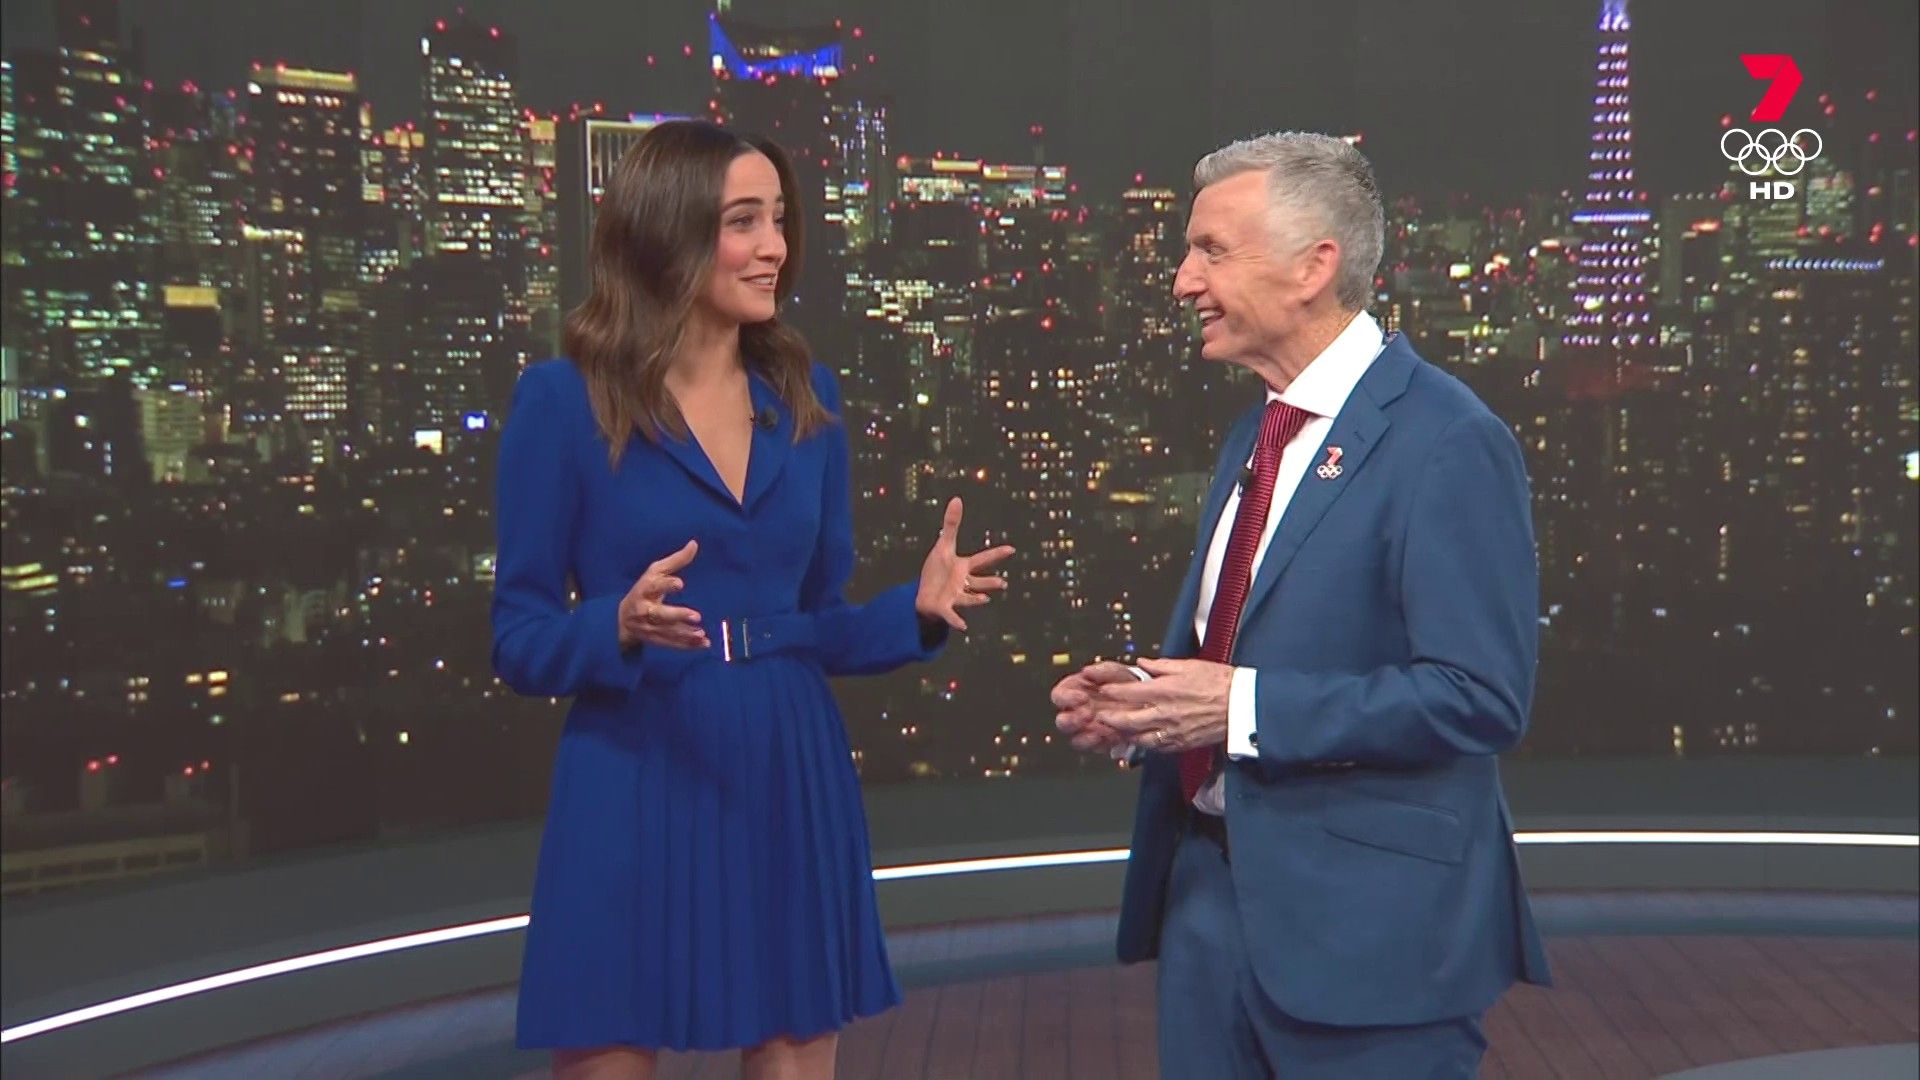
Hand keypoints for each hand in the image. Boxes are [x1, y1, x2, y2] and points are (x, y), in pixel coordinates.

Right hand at [617, 540, 708, 650]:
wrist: (621, 619)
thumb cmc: (644, 590)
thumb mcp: (655, 572)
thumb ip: (675, 560)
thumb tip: (694, 544)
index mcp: (645, 589)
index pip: (654, 586)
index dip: (666, 584)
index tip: (680, 583)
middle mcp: (645, 609)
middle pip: (659, 614)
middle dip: (677, 615)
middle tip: (696, 616)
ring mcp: (649, 627)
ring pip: (667, 632)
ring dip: (685, 634)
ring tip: (702, 634)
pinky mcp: (655, 639)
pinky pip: (672, 644)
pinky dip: (688, 646)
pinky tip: (704, 643)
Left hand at [916, 497, 1014, 631]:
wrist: (924, 594)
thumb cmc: (938, 571)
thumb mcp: (943, 546)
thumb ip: (951, 524)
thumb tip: (957, 498)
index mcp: (964, 567)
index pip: (983, 558)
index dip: (996, 554)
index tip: (1011, 549)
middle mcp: (963, 583)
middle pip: (979, 581)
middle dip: (990, 582)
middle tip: (1003, 583)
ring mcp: (955, 596)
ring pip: (968, 598)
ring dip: (976, 599)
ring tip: (985, 599)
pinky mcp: (944, 607)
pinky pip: (951, 614)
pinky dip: (957, 620)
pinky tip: (963, 626)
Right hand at [1051, 661, 1141, 753]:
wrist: (1143, 699)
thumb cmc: (1122, 683)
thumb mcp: (1114, 672)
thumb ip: (1101, 671)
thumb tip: (1087, 671)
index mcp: (1072, 692)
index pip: (1058, 696)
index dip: (1067, 698)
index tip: (1082, 697)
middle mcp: (1075, 713)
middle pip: (1062, 722)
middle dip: (1073, 721)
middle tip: (1088, 715)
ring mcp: (1085, 730)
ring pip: (1076, 739)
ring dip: (1086, 737)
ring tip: (1102, 729)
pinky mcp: (1099, 743)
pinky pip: (1096, 748)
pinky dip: (1104, 743)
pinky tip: (1114, 736)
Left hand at [1084, 657, 1233, 752]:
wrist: (1243, 705)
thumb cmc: (1219, 682)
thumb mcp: (1189, 666)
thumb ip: (1161, 666)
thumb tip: (1143, 664)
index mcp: (1165, 690)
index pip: (1129, 692)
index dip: (1111, 692)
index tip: (1101, 690)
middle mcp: (1165, 712)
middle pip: (1128, 719)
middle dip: (1110, 718)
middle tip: (1098, 716)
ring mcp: (1172, 731)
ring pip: (1139, 736)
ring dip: (1123, 734)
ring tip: (1112, 731)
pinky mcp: (1181, 743)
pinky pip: (1156, 747)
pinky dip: (1143, 744)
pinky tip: (1137, 741)